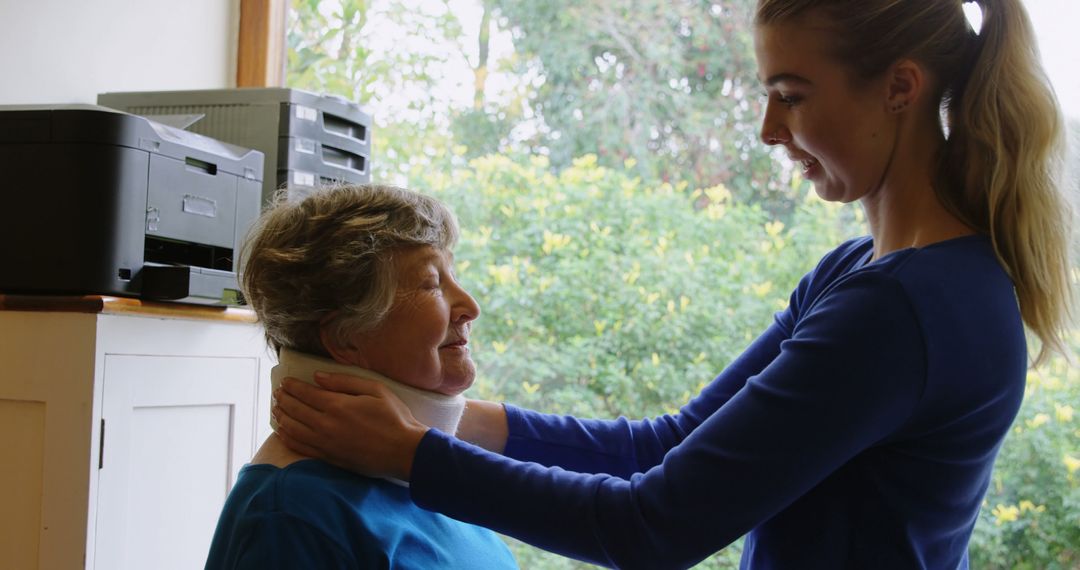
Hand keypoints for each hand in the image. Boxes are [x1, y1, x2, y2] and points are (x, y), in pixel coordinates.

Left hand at [272, 372, 428, 480]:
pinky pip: (300, 447)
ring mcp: (325, 443)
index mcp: (337, 405)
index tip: (285, 381)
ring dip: (281, 417)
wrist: (404, 451)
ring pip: (293, 429)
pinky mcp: (328, 458)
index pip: (305, 393)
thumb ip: (344, 381)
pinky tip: (282, 432)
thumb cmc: (394, 418)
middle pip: (295, 410)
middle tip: (277, 393)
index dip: (292, 386)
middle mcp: (326, 424)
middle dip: (283, 399)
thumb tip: (318, 376)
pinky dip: (287, 438)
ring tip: (275, 409)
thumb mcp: (375, 389)